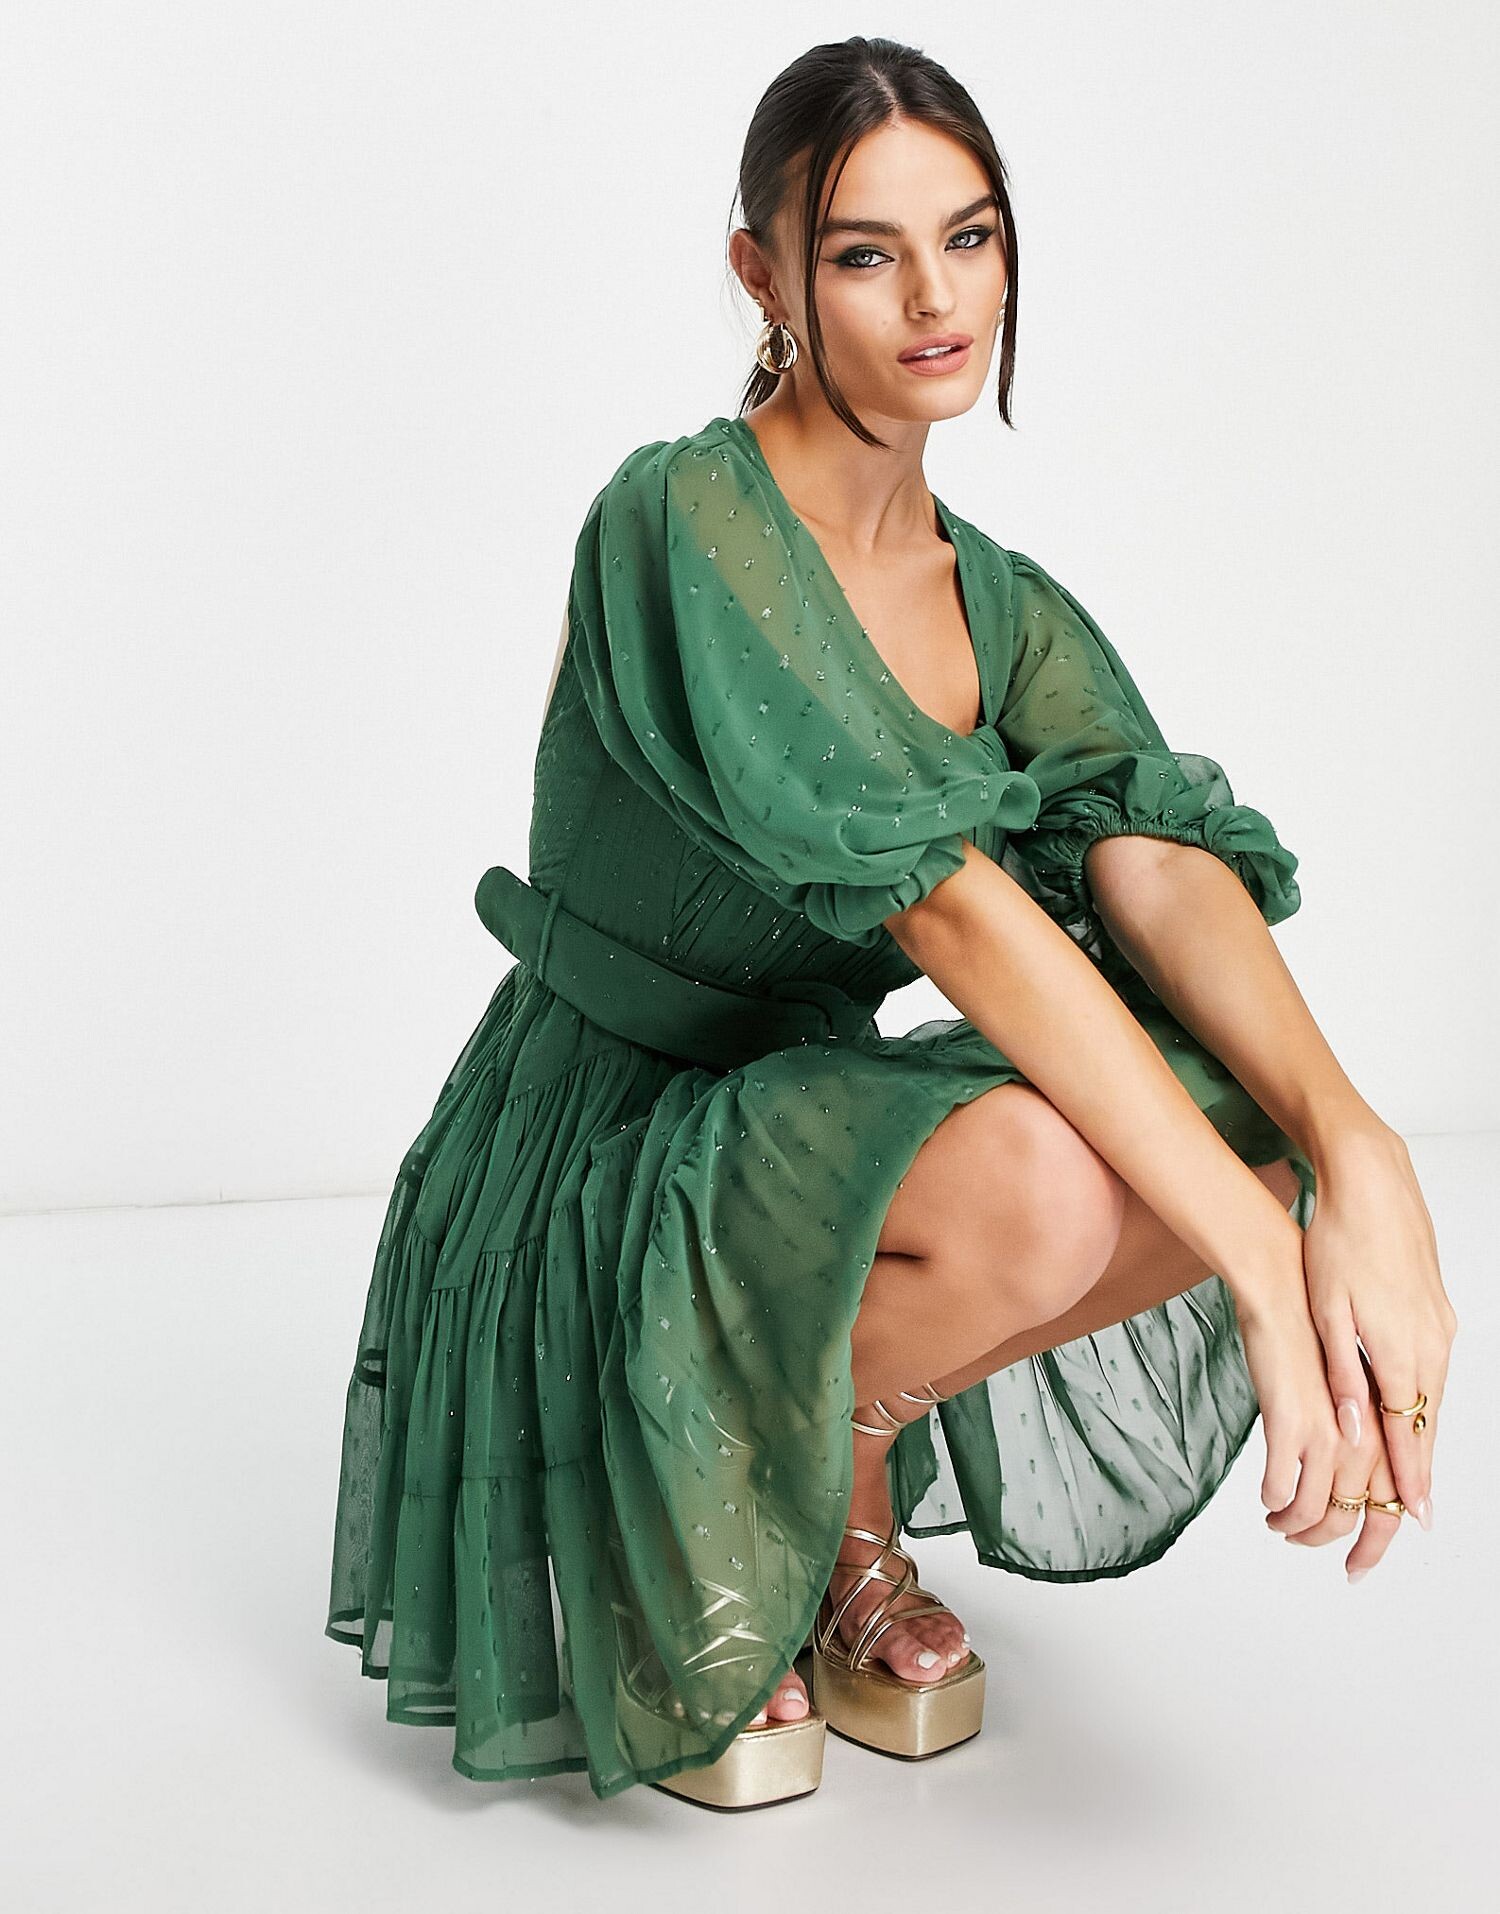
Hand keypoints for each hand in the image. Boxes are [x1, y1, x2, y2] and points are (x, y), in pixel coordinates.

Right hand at [1266, 1345, 1405, 1578]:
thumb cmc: (1309, 1338)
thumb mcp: (1347, 1391)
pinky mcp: (1288, 1424)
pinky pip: (1279, 1485)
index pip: (1389, 1507)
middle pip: (1352, 1518)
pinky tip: (1264, 1497)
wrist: (1283, 1299)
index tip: (1357, 1567)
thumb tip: (1350, 1472)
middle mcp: (1362, 1439)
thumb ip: (1355, 1434)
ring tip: (1276, 1521)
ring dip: (1292, 1525)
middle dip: (1323, 1543)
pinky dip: (1273, 1499)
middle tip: (1300, 1544)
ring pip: (1314, 1509)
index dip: (1374, 1545)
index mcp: (1379, 1431)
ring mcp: (1326, 1433)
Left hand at [1300, 1125, 1457, 1529]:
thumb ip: (1341, 1373)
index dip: (1407, 1480)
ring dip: (1421, 1445)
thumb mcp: (1327, 1308)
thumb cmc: (1339, 1241)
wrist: (1373, 1184)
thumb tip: (1353, 1430)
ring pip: (1432, 1402)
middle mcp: (1430, 1345)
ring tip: (1410, 1489)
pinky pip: (1432, 1374)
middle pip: (1427, 1427)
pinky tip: (1414, 1422)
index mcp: (1399, 1349)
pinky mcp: (1436, 1312)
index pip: (1408, 1432)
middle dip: (1417, 1478)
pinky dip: (1422, 1406)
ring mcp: (1438, 1328)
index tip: (1410, 1520)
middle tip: (1410, 1525)